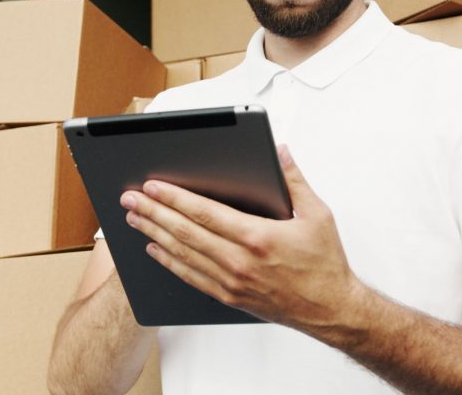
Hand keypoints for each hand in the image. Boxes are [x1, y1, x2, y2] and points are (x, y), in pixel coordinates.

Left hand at [120, 145, 361, 333]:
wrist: (331, 310)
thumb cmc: (325, 263)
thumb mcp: (317, 215)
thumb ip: (294, 180)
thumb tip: (281, 151)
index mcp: (257, 237)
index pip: (204, 213)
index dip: (174, 198)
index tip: (152, 186)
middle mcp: (239, 261)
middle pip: (185, 232)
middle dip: (153, 213)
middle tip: (130, 199)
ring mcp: (231, 281)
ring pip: (182, 254)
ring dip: (154, 234)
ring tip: (133, 219)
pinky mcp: (229, 295)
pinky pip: (191, 277)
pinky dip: (169, 262)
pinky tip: (154, 249)